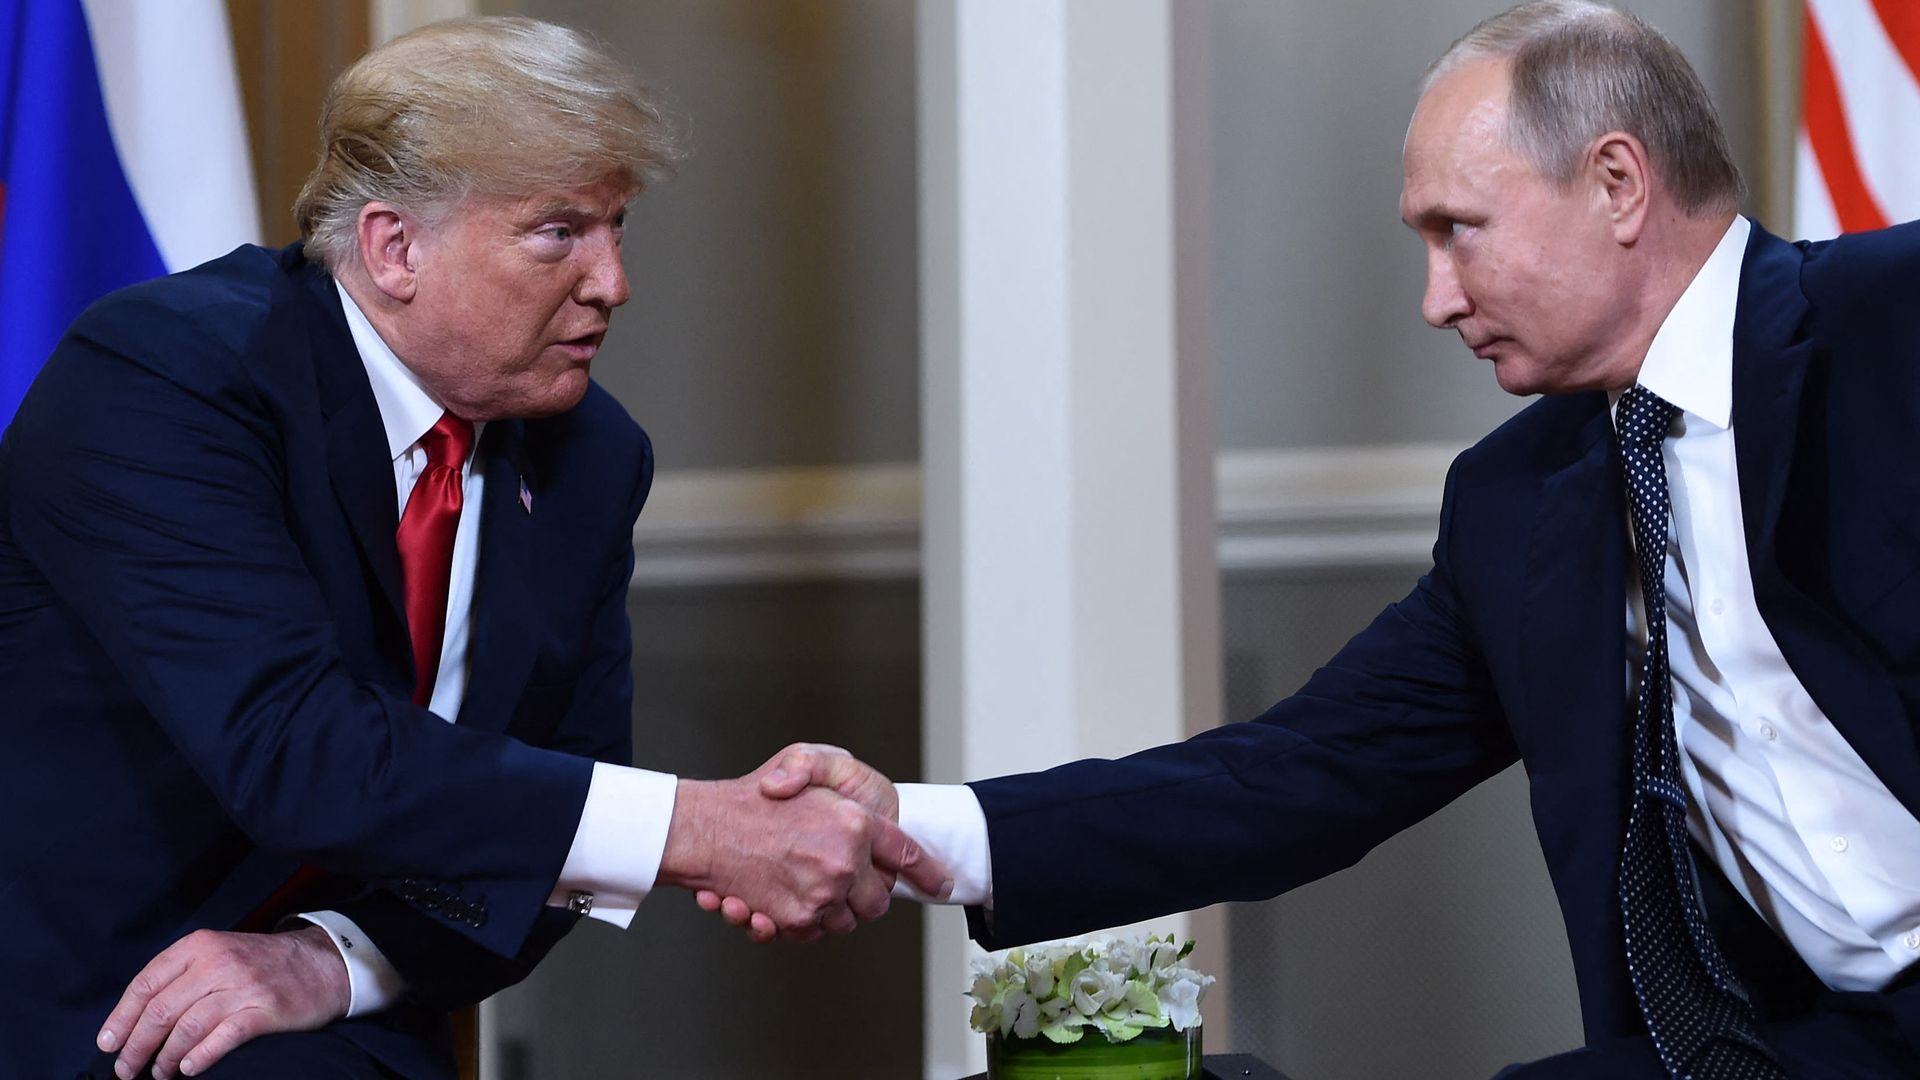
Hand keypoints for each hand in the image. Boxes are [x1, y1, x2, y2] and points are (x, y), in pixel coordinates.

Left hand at [96, 925, 348, 1078]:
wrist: (323, 963)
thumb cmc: (263, 964)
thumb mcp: (220, 953)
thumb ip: (182, 976)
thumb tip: (138, 1018)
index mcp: (200, 946)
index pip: (146, 984)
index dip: (121, 1018)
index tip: (108, 1043)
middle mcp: (219, 963)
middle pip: (161, 1010)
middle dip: (137, 1045)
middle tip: (126, 1069)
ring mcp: (243, 987)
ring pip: (186, 1028)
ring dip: (164, 1058)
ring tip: (158, 1073)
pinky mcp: (265, 1010)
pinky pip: (222, 1038)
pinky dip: (199, 1057)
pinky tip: (189, 1068)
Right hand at [693, 743, 913, 941]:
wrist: (704, 827)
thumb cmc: (755, 792)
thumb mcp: (805, 758)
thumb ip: (837, 774)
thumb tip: (866, 818)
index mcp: (855, 823)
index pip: (907, 855)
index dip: (928, 871)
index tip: (942, 881)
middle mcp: (843, 863)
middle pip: (877, 901)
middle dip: (866, 895)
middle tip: (843, 878)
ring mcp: (819, 895)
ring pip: (845, 921)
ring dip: (832, 909)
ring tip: (805, 884)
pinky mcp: (792, 920)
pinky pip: (812, 932)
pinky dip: (801, 922)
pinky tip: (778, 899)